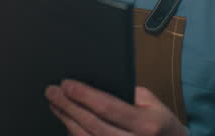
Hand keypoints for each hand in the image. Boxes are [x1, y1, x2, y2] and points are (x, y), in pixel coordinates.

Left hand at [45, 80, 187, 135]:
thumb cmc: (162, 124)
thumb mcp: (152, 103)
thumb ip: (127, 95)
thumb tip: (96, 86)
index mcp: (146, 124)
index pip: (107, 107)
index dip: (83, 95)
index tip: (66, 84)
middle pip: (92, 124)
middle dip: (69, 106)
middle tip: (52, 92)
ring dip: (67, 120)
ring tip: (55, 104)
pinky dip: (75, 134)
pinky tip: (67, 122)